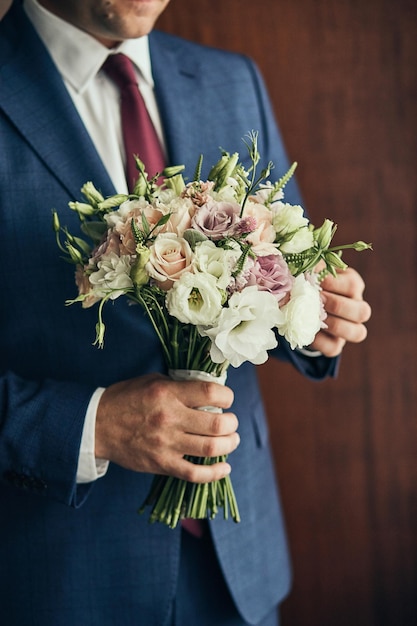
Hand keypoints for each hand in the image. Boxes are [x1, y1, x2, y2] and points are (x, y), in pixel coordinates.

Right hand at [95, 373, 238, 482]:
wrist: (96, 425)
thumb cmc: (126, 399)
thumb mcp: (153, 380)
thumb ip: (180, 385)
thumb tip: (210, 392)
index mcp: (168, 394)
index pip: (211, 393)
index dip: (227, 396)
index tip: (227, 399)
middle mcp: (170, 419)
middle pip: (217, 423)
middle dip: (232, 423)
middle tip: (230, 422)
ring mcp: (166, 444)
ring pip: (211, 449)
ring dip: (229, 445)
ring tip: (231, 440)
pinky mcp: (162, 464)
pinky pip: (194, 474)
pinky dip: (214, 473)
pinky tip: (224, 467)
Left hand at [309, 266, 371, 356]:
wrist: (300, 305)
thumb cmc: (308, 283)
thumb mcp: (310, 273)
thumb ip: (308, 270)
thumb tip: (301, 271)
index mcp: (352, 284)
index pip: (352, 286)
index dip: (331, 283)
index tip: (311, 279)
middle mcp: (357, 307)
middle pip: (362, 311)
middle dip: (336, 305)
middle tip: (316, 298)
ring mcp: (349, 328)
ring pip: (358, 333)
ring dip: (333, 324)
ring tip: (312, 315)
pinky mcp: (336, 345)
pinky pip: (333, 348)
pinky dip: (318, 341)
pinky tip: (305, 330)